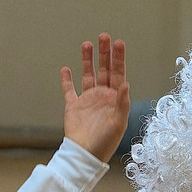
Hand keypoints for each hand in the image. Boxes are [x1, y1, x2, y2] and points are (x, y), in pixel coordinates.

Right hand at [61, 34, 129, 164]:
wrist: (85, 154)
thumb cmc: (105, 142)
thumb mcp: (118, 123)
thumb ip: (122, 102)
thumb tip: (126, 83)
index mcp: (115, 98)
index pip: (118, 73)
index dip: (118, 58)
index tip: (118, 43)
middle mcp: (102, 96)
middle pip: (104, 69)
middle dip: (104, 53)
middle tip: (103, 36)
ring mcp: (87, 99)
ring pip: (87, 74)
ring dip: (87, 60)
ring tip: (86, 44)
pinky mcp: (73, 105)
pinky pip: (69, 89)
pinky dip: (66, 79)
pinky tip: (66, 69)